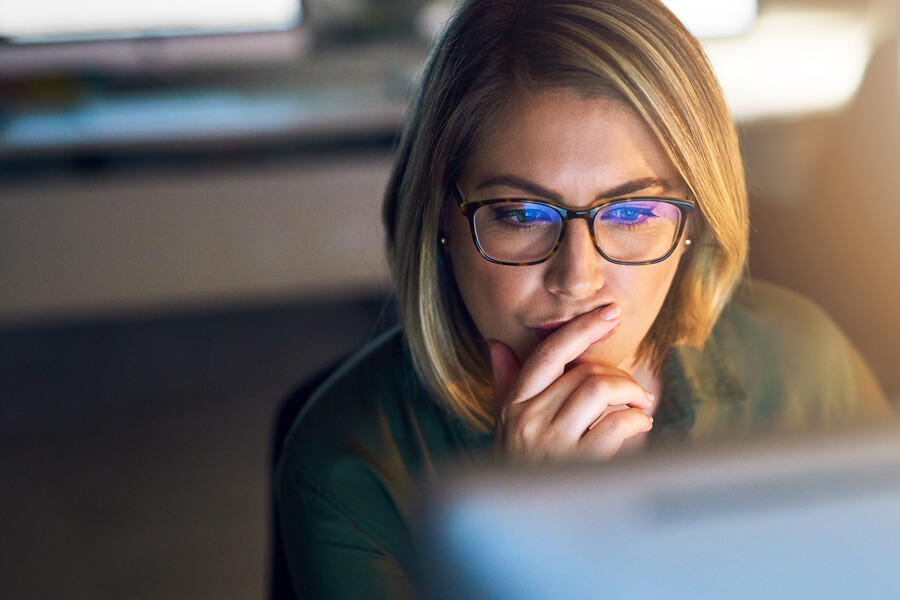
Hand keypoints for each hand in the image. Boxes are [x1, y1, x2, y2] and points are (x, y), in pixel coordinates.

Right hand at [490, 305, 653, 461]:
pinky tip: (639, 428)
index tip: (609, 313)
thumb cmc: (518, 471)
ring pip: (600, 390)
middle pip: (583, 372)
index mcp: (513, 404)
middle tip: (633, 391)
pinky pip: (616, 424)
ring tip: (639, 407)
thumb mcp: (503, 426)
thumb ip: (505, 384)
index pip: (549, 353)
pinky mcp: (577, 465)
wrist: (521, 528)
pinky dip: (637, 421)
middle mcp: (528, 419)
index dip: (582, 328)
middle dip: (618, 375)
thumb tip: (497, 345)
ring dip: (631, 393)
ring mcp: (552, 443)